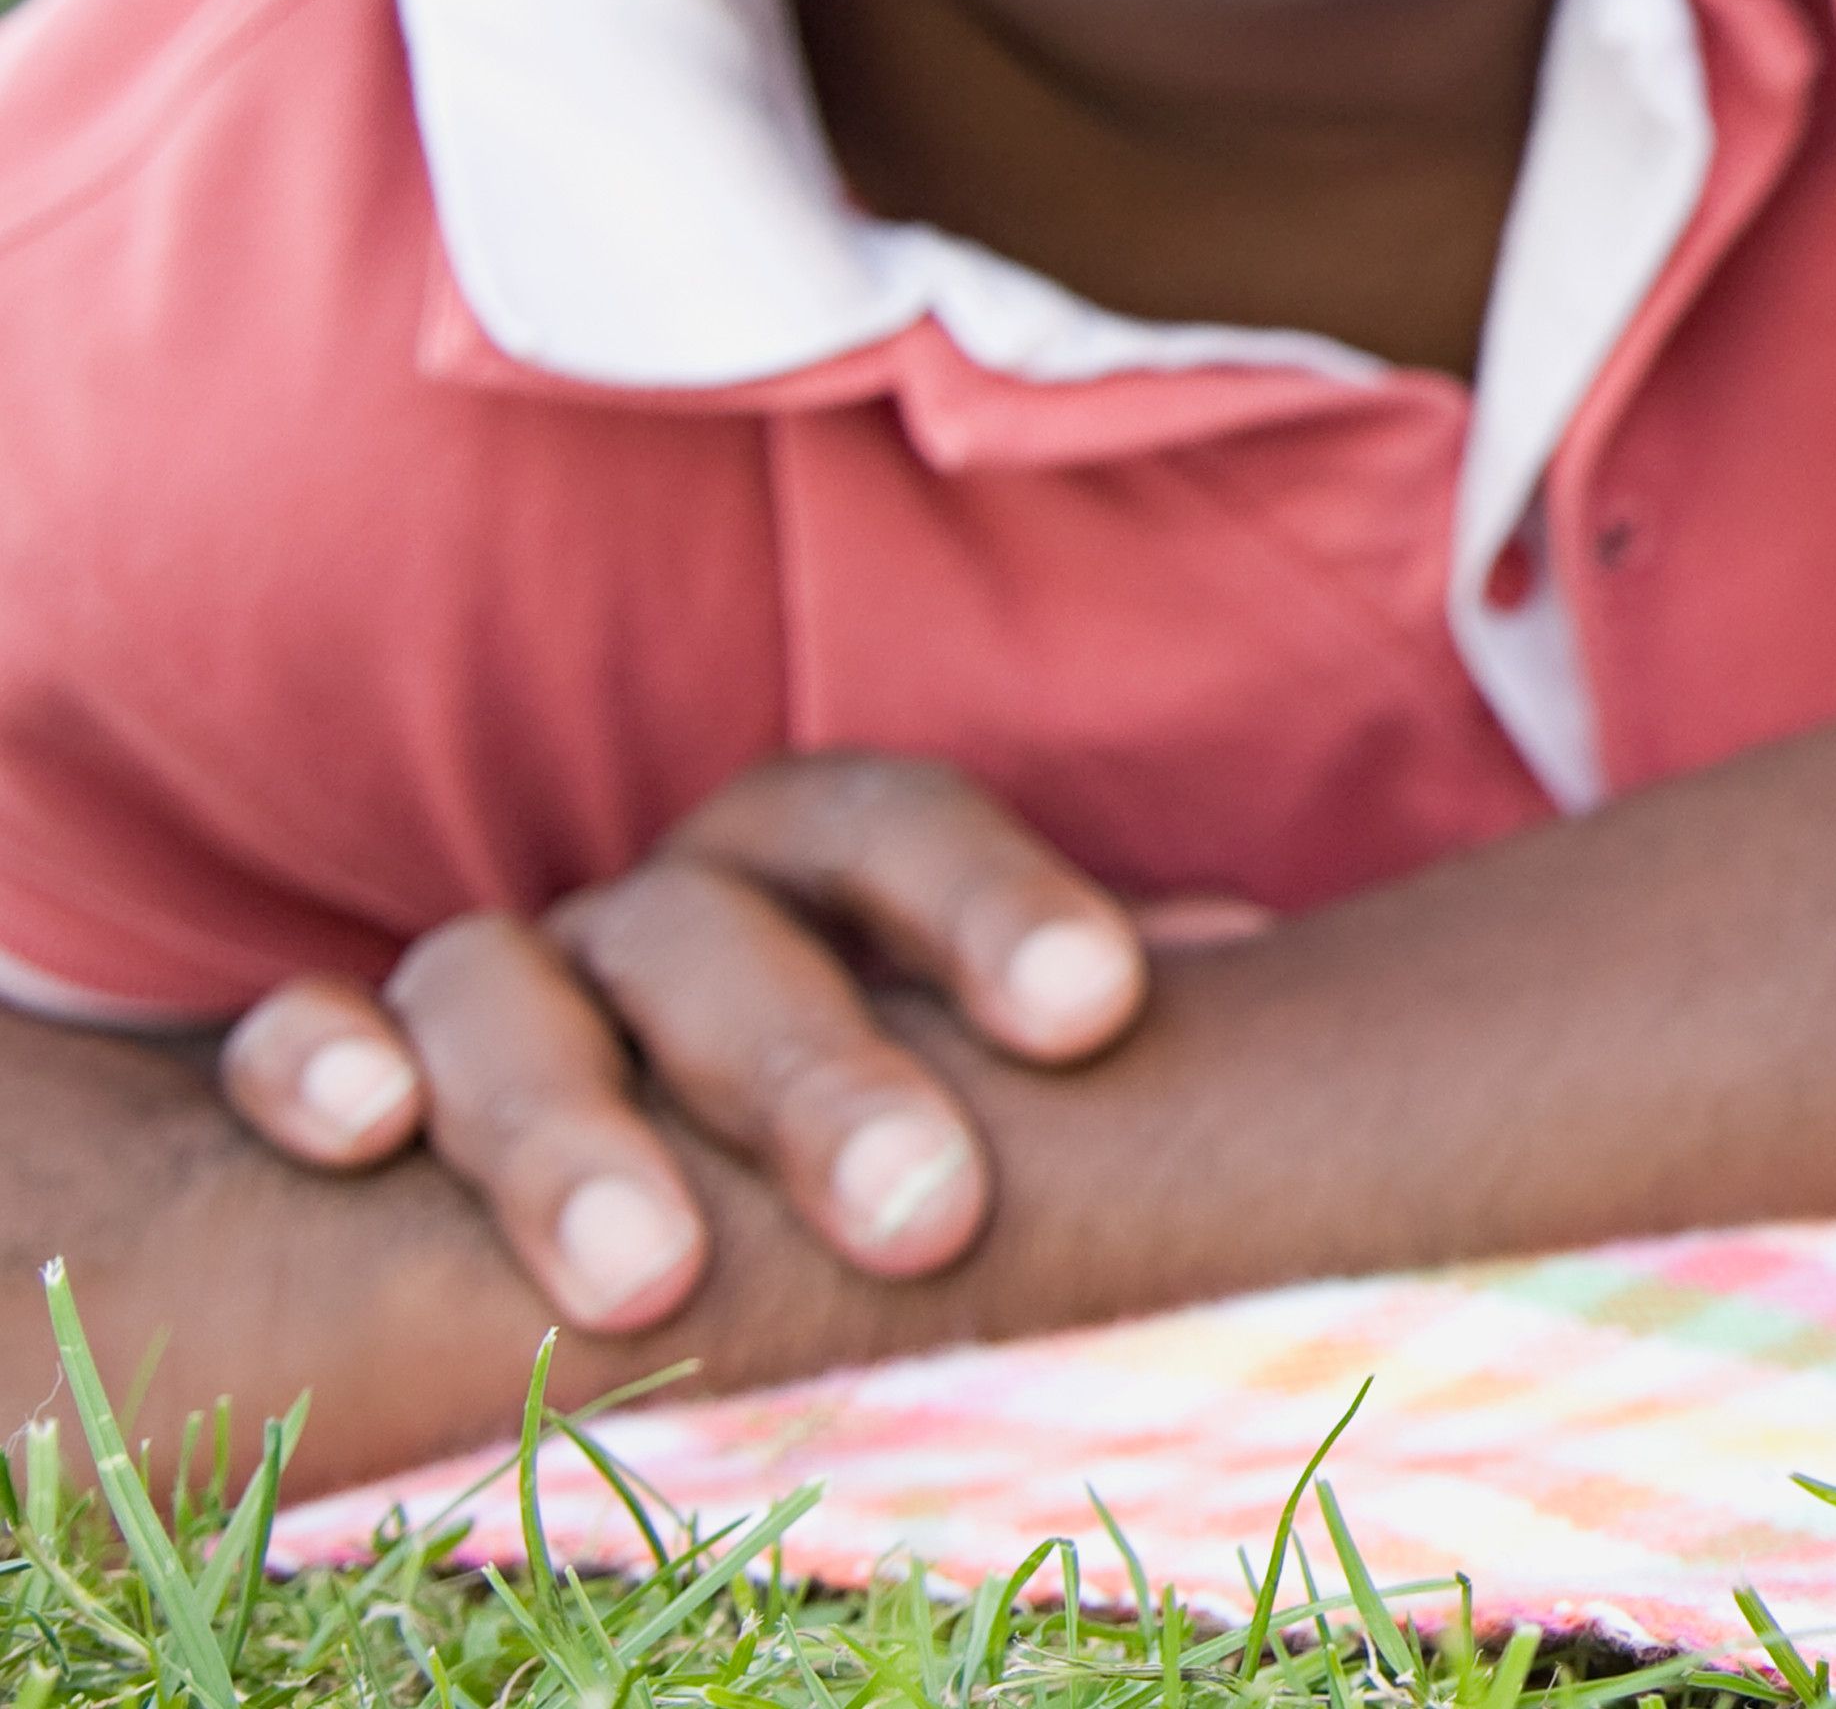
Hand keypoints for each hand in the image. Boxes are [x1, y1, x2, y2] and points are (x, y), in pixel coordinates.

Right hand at [209, 754, 1246, 1334]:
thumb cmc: (819, 1067)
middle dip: (823, 1078)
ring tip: (648, 1276)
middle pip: (724, 945)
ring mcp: (493, 981)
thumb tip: (1258, 968)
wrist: (565, 1087)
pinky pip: (303, 1037)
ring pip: (507, 998)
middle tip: (928, 1217)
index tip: (1100, 1017)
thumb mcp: (934, 1025)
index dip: (1000, 906)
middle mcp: (652, 910)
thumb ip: (1066, 998)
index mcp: (807, 873)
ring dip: (574, 1131)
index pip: (899, 833)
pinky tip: (358, 1132)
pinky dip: (321, 1066)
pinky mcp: (340, 1066)